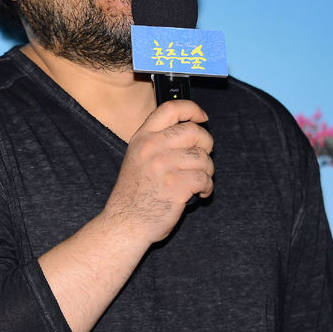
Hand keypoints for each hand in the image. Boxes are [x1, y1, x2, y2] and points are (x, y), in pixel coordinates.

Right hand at [103, 100, 213, 244]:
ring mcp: (163, 166)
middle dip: (206, 143)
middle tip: (202, 156)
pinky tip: (199, 193)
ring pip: (202, 156)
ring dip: (207, 170)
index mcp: (142, 137)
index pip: (171, 109)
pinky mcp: (176, 186)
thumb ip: (158, 140)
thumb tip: (191, 129)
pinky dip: (207, 187)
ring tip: (199, 179)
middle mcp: (152, 148)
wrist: (125, 223)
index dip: (192, 109)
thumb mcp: (137, 156)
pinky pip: (205, 178)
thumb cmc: (134, 193)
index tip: (202, 117)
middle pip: (193, 131)